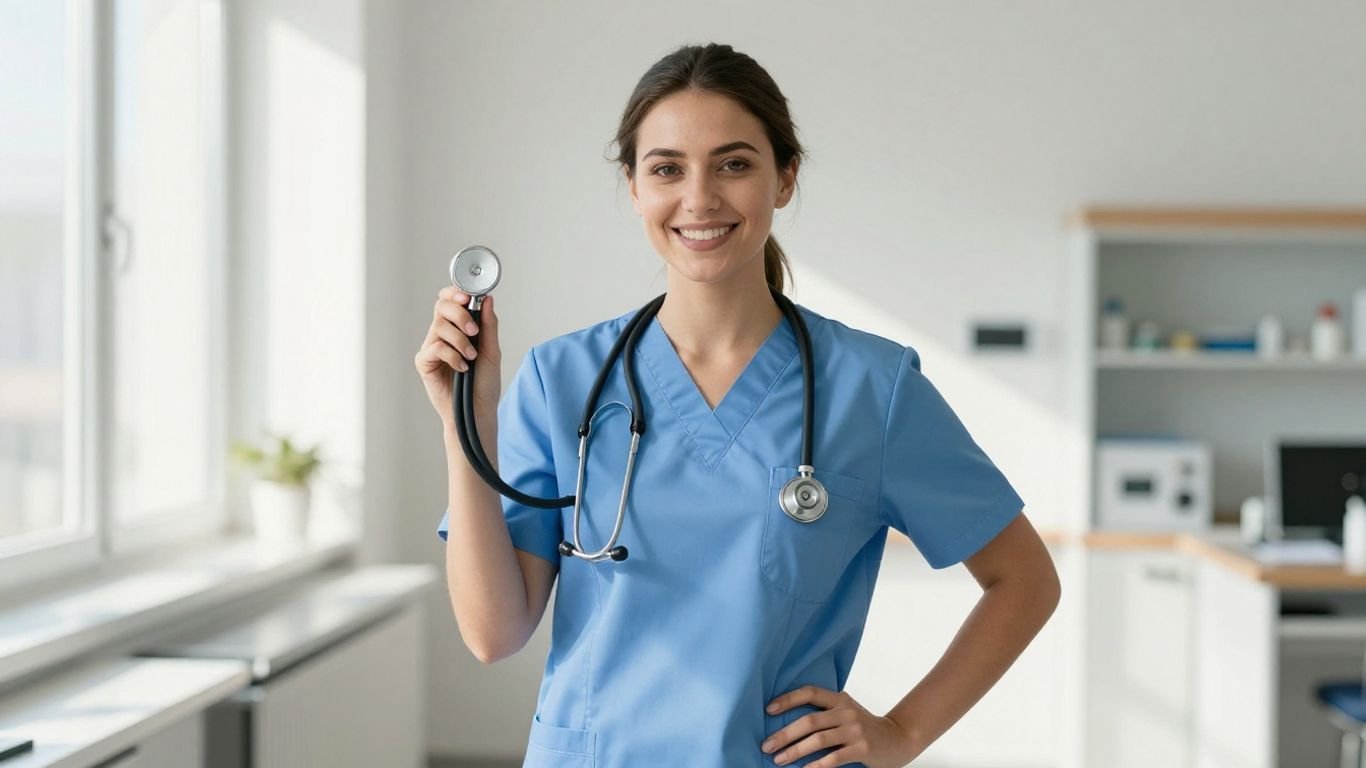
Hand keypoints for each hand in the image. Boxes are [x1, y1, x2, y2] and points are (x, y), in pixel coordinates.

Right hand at [414, 287, 502, 432]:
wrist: (477, 411)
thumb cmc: (484, 384)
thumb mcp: (491, 351)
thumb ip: (489, 326)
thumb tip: (487, 300)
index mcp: (458, 327)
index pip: (449, 301)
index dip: (455, 294)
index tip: (468, 298)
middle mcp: (442, 334)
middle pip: (441, 306)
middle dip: (459, 313)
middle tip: (474, 331)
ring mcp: (431, 348)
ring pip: (438, 326)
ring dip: (459, 340)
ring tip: (471, 357)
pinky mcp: (424, 363)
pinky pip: (434, 348)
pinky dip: (452, 356)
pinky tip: (462, 368)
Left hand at [761, 686, 919, 766]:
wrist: (898, 738)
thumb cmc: (865, 728)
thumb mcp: (847, 713)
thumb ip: (826, 713)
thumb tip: (788, 723)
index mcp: (840, 699)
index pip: (810, 692)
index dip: (788, 699)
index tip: (769, 710)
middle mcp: (846, 711)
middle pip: (809, 721)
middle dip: (784, 734)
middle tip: (767, 745)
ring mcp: (855, 730)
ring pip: (818, 740)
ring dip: (795, 751)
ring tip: (779, 760)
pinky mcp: (862, 748)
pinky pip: (834, 758)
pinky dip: (816, 766)